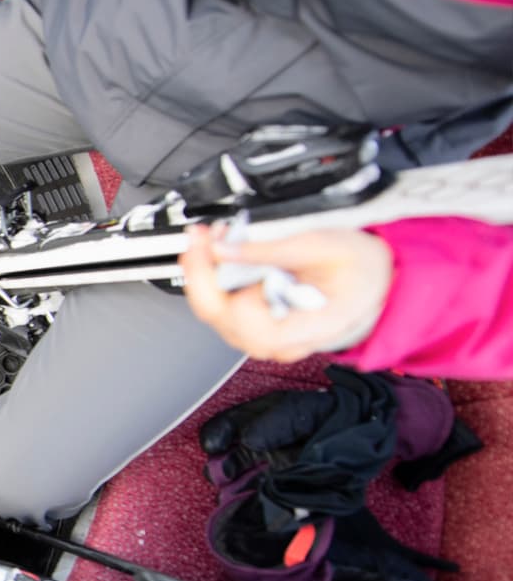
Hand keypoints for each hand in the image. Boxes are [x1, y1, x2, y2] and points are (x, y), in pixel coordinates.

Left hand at [180, 225, 393, 362]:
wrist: (379, 279)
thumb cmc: (363, 269)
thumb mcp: (324, 245)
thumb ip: (270, 249)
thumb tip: (224, 248)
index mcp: (309, 328)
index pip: (256, 329)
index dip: (237, 296)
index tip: (230, 258)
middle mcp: (283, 342)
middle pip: (225, 321)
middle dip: (204, 274)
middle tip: (201, 238)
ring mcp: (267, 337)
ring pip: (218, 316)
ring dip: (207, 275)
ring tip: (212, 239)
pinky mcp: (256, 326)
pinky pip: (225, 309)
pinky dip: (216, 280)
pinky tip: (220, 255)